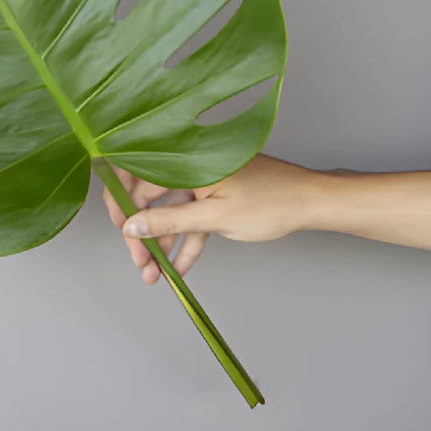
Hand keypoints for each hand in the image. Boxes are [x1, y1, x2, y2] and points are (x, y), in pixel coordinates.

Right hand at [103, 155, 314, 280]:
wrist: (310, 202)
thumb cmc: (269, 202)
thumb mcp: (214, 217)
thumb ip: (170, 222)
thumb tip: (131, 227)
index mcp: (186, 158)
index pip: (138, 177)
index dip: (122, 204)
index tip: (120, 231)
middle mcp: (190, 163)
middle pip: (150, 197)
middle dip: (142, 232)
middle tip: (140, 262)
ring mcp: (202, 178)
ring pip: (171, 210)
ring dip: (162, 241)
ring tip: (155, 273)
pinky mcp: (214, 192)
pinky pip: (192, 215)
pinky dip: (185, 238)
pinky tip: (179, 266)